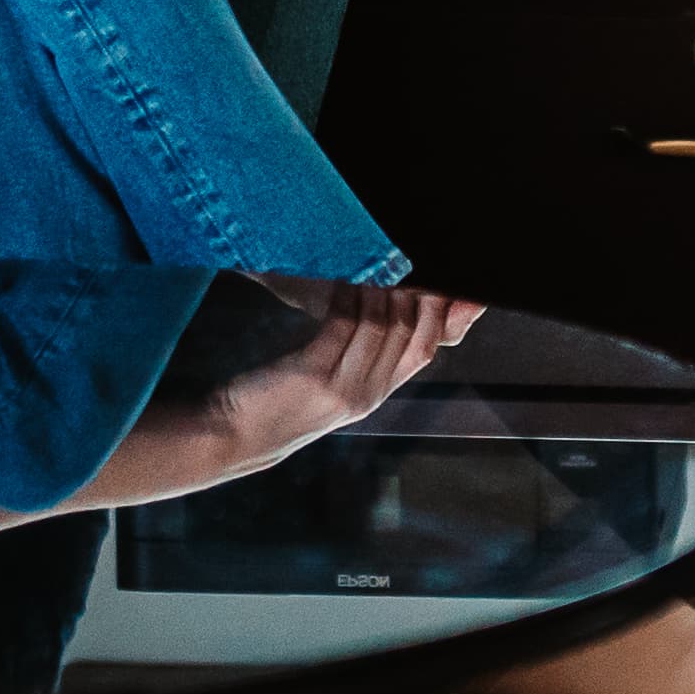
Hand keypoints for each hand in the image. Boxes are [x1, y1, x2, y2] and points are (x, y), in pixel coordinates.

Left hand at [205, 283, 480, 453]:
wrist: (233, 435)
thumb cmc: (276, 399)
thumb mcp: (329, 378)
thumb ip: (359, 351)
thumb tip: (383, 304)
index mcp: (375, 393)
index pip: (428, 349)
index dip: (450, 316)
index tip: (461, 285)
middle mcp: (368, 394)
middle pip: (415, 334)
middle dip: (421, 293)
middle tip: (416, 257)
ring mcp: (345, 388)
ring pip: (384, 325)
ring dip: (382, 287)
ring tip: (377, 258)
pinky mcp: (316, 376)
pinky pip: (344, 323)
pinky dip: (347, 294)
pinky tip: (342, 276)